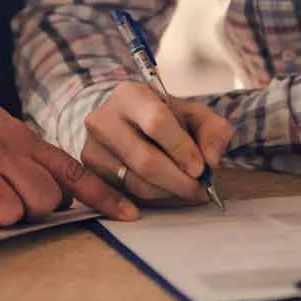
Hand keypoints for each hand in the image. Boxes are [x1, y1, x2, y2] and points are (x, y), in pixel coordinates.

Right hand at [78, 81, 231, 204]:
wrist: (123, 121)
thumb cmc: (162, 118)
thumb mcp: (193, 114)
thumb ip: (213, 130)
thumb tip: (211, 159)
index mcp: (130, 95)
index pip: (157, 122)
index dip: (181, 149)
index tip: (201, 168)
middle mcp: (103, 118)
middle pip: (145, 160)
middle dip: (178, 181)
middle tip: (199, 189)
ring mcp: (91, 146)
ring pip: (134, 182)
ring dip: (166, 193)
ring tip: (184, 190)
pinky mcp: (86, 171)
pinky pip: (114, 195)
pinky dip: (135, 204)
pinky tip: (149, 205)